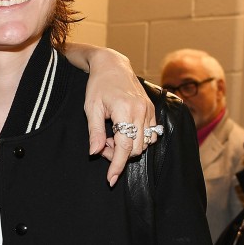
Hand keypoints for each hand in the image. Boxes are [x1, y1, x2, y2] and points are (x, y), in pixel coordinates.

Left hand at [82, 48, 155, 186]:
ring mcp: (150, 111)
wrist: (112, 65)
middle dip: (118, 154)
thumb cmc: (98, 85)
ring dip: (128, 147)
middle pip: (136, 149)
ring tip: (110, 135)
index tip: (111, 179)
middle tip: (101, 142)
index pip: (124, 147)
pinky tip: (122, 131)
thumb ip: (93, 131)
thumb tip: (94, 153)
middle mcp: (142, 112)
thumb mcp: (91, 108)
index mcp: (126, 110)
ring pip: (145, 144)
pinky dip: (137, 139)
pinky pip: (151, 135)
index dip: (117, 165)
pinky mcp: (152, 111)